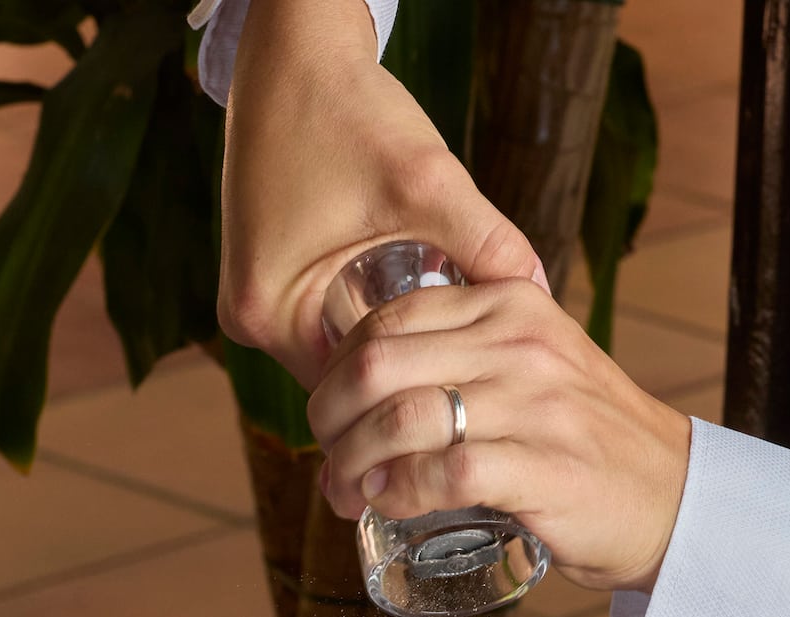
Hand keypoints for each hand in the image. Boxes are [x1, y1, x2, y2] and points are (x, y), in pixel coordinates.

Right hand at [218, 0, 544, 387]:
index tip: (463, 395)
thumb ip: (486, 241)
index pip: (351, 393)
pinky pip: (322, 319)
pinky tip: (413, 309)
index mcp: (266, 313)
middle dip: (401, 373)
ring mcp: (250, 299)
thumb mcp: (426, 182)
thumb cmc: (348, 108)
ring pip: (336, 349)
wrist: (296, 48)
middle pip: (342, 378)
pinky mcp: (264, 275)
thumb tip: (543, 295)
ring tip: (447, 346)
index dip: (409, 395)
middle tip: (467, 375)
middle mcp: (246, 319)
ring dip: (386, 347)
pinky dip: (365, 317)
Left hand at [307, 279, 692, 593]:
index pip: (390, 317)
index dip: (338, 369)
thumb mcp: (536, 366)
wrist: (672, 498)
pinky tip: (388, 504)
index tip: (330, 414)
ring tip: (346, 493)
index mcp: (512, 305)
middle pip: (381, 364)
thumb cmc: (588, 442)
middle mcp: (521, 345)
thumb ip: (472, 354)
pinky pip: (445, 473)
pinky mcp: (544, 468)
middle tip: (328, 461)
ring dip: (354, 463)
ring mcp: (535, 406)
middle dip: (331, 418)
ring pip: (403, 417)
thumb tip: (372, 379)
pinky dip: (401, 492)